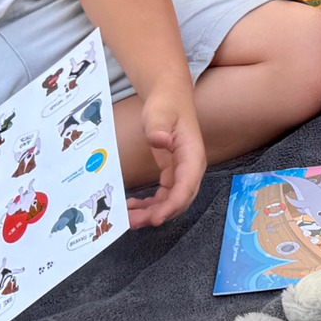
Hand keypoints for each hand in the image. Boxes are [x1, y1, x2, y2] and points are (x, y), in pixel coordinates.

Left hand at [129, 91, 205, 226]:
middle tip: (132, 223)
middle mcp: (191, 168)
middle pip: (180, 200)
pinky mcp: (172, 173)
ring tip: (128, 219)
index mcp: (192, 155)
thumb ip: (159, 126)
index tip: (155, 218)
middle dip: (158, 214)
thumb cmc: (166, 104)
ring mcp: (182, 172)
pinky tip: (133, 206)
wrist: (170, 97)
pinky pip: (164, 196)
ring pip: (171, 202)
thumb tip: (160, 140)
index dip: (172, 205)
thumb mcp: (160, 113)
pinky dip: (150, 205)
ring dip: (152, 213)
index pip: (187, 186)